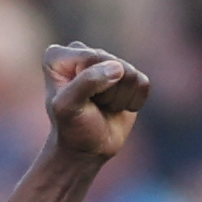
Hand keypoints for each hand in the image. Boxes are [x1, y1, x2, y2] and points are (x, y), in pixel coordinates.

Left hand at [45, 41, 149, 157]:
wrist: (87, 148)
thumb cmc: (71, 127)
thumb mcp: (68, 108)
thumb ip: (86, 83)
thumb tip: (117, 68)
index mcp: (58, 57)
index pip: (91, 57)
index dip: (91, 84)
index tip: (77, 100)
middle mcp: (82, 53)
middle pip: (113, 63)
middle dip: (106, 92)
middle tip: (91, 105)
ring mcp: (106, 62)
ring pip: (130, 73)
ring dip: (118, 98)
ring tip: (102, 106)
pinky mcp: (128, 75)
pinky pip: (143, 83)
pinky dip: (132, 101)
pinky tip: (116, 107)